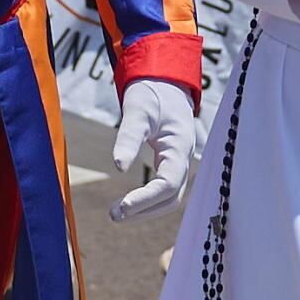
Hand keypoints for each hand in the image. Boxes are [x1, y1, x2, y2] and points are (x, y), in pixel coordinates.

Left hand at [107, 79, 201, 218]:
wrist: (166, 83)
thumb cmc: (152, 93)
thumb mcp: (137, 110)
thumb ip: (129, 137)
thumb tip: (119, 167)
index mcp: (180, 147)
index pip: (168, 184)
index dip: (146, 199)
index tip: (122, 207)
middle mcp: (184, 159)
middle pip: (172, 198)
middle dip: (144, 210)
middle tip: (114, 215)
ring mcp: (180, 163)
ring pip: (170, 197)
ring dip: (146, 209)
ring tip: (118, 213)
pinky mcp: (172, 164)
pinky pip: (165, 190)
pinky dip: (149, 200)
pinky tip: (129, 203)